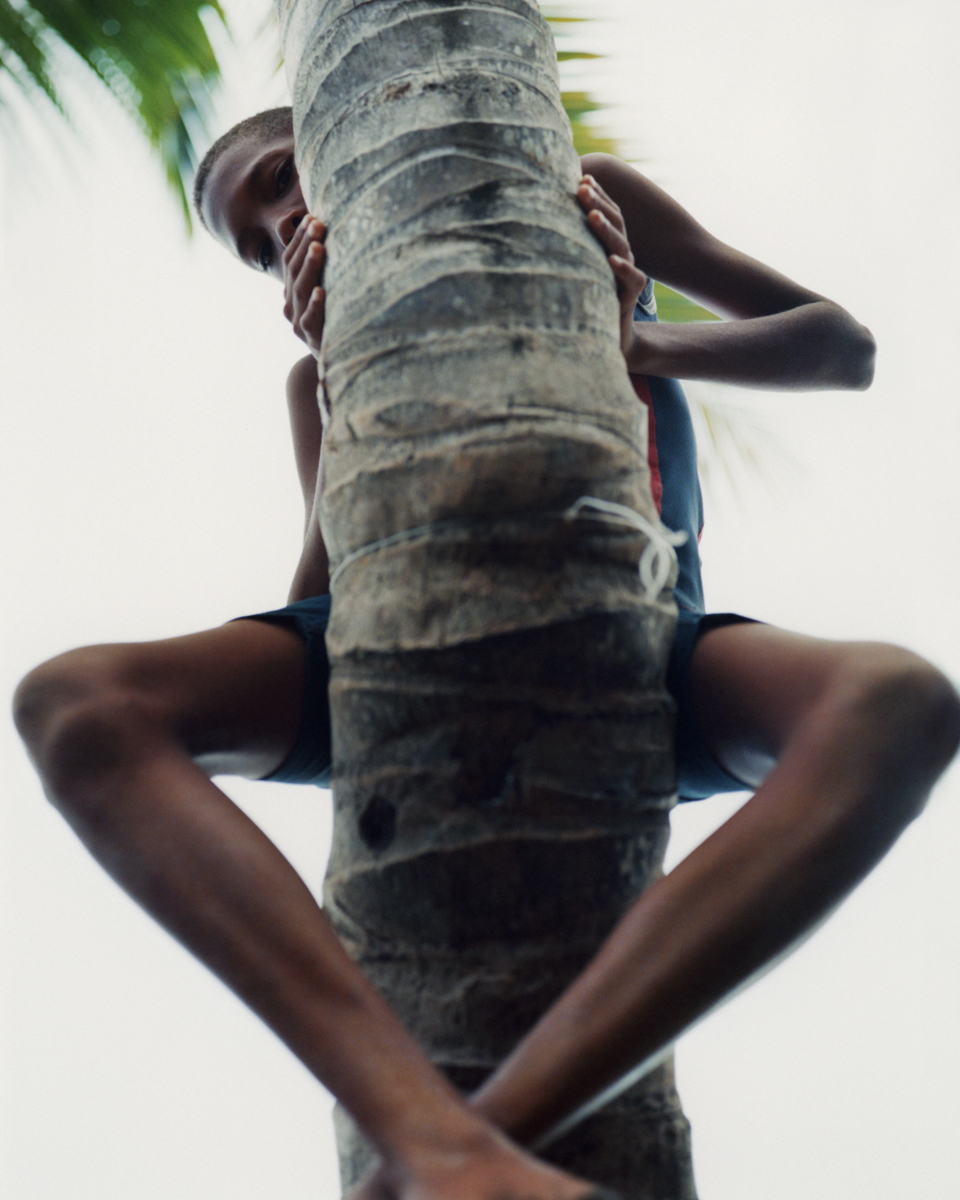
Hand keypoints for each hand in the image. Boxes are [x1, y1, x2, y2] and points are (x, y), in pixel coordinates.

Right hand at [282, 216, 326, 357]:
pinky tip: (321, 291)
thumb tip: (335, 233)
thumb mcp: (330, 294)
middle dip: (305, 245)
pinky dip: (315, 305)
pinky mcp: (312, 339)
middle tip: (317, 223)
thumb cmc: (336, 321)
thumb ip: (327, 271)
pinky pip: (310, 320)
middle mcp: (291, 305)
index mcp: (292, 292)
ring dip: (309, 267)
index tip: (312, 216)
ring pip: (300, 291)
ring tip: (318, 247)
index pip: (291, 260)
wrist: (339, 363)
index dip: (300, 238)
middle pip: (294, 271)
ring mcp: (299, 323)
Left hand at [577, 175, 647, 359]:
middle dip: (598, 203)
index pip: (605, 214)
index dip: (596, 195)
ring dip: (606, 229)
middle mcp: (620, 255)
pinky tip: (611, 260)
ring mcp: (627, 274)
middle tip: (581, 187)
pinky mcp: (630, 296)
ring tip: (592, 215)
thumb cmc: (585, 300)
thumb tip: (536, 224)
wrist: (609, 337)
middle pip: (614, 223)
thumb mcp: (573, 271)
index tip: (580, 177)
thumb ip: (565, 247)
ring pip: (621, 246)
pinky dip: (622, 268)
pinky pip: (632, 279)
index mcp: (608, 246)